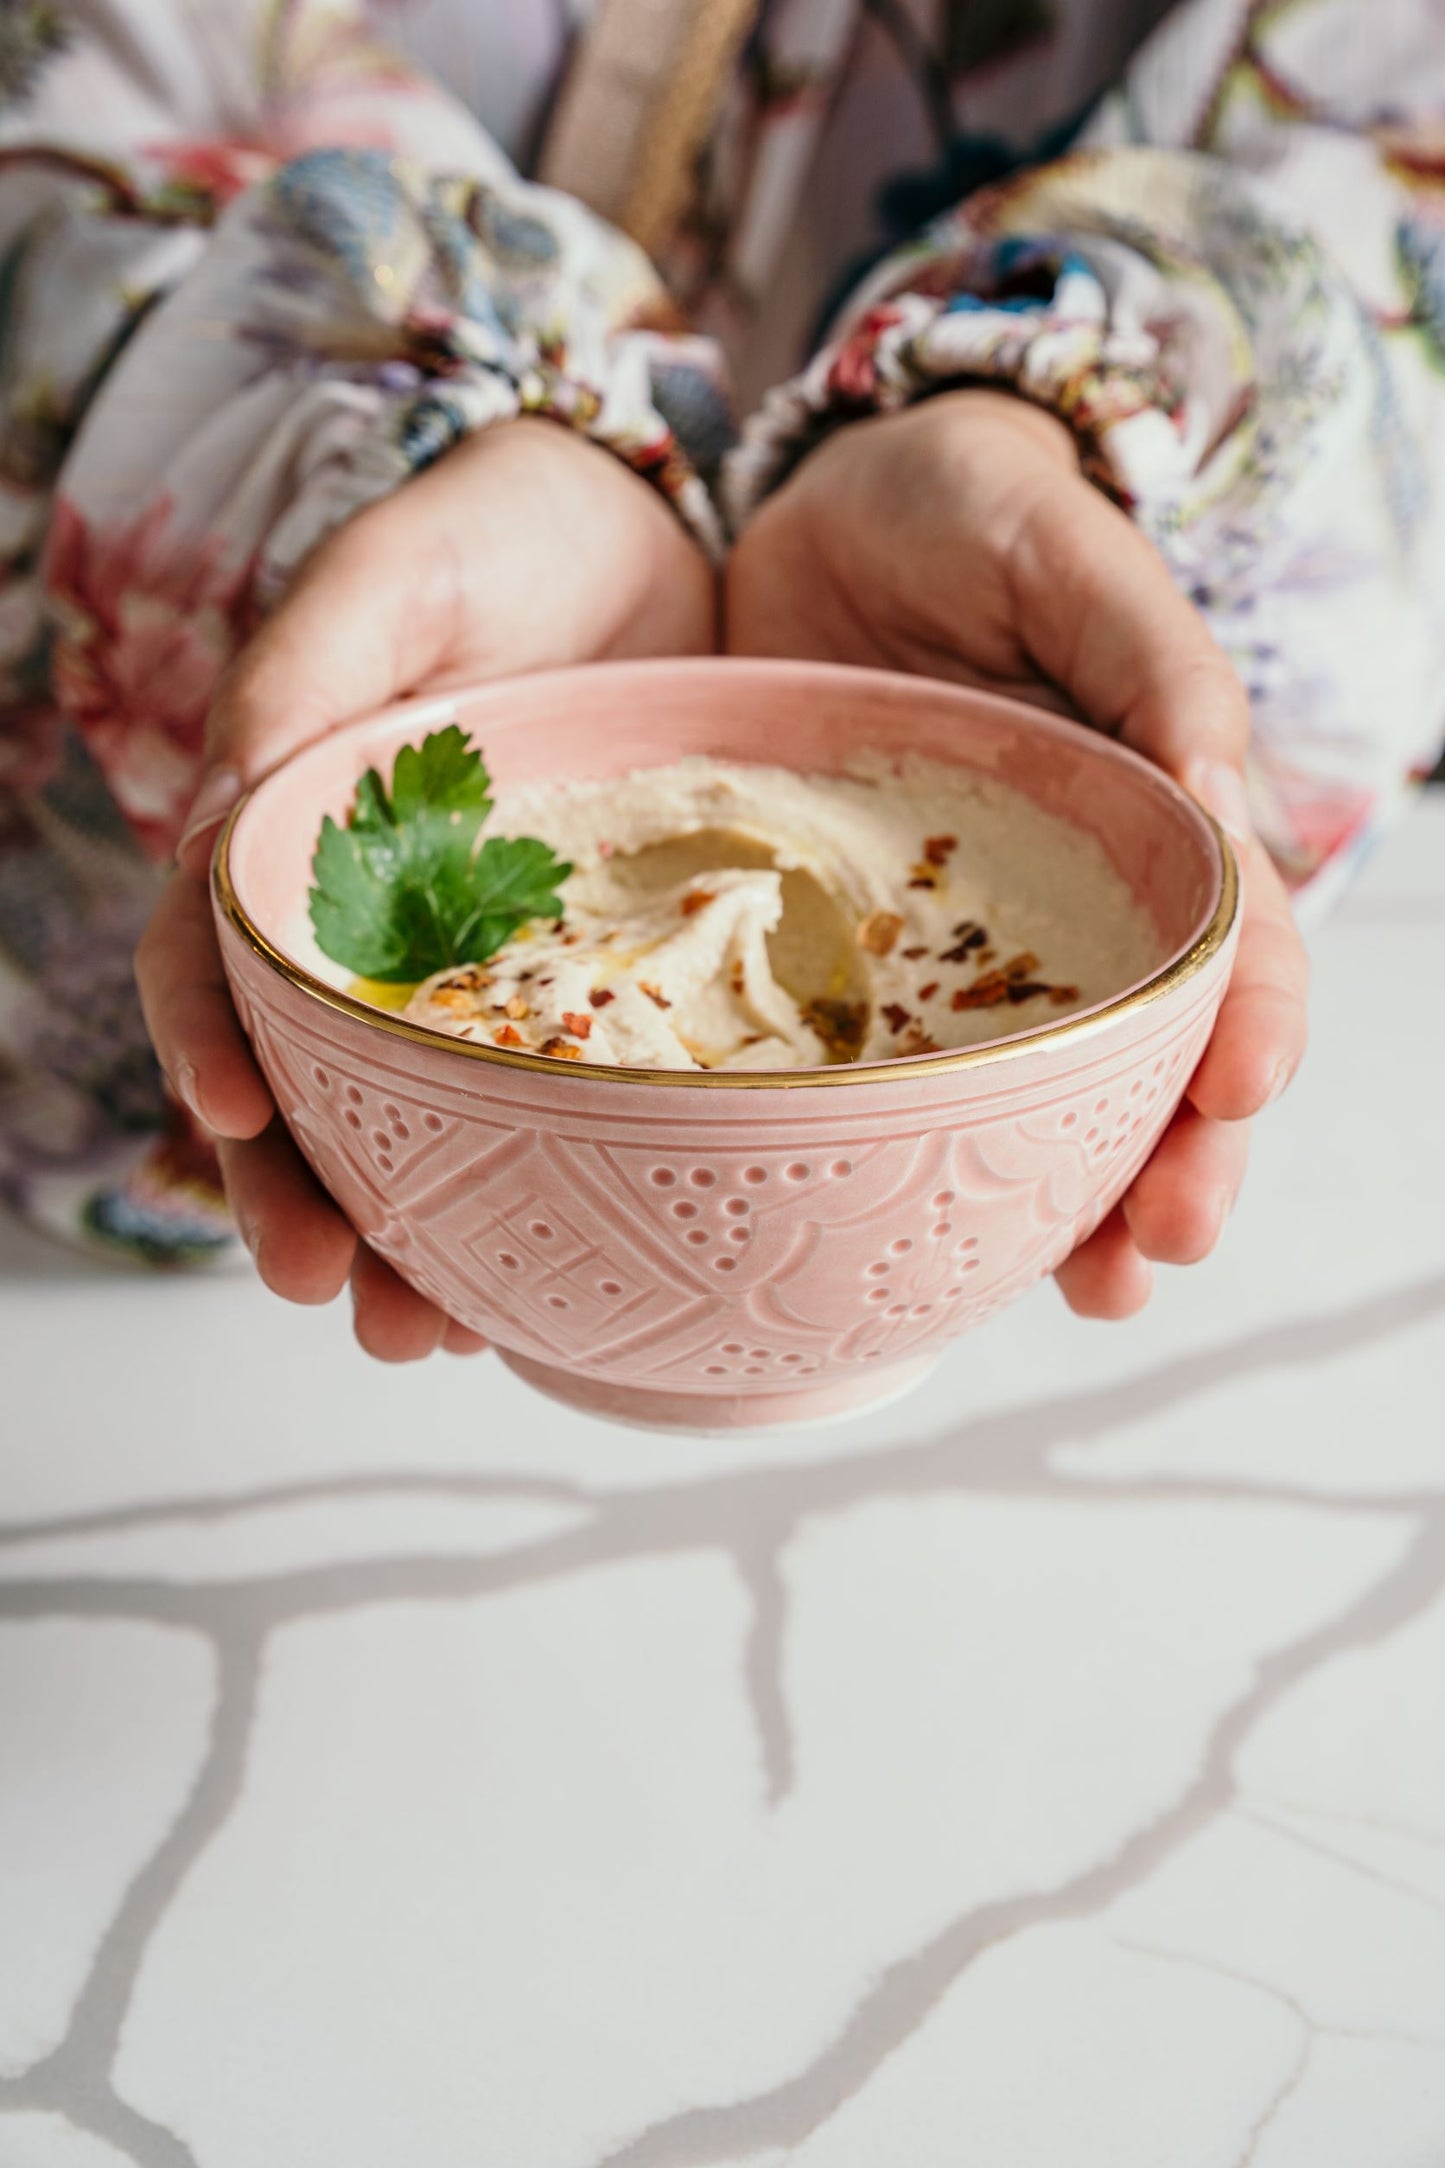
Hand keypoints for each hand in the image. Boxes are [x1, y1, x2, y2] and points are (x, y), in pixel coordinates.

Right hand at [137, 419, 715, 1358]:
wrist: (657, 532)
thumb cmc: (503, 531)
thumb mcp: (393, 578)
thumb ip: (303, 676)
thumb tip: (221, 816)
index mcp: (293, 841)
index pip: (208, 961)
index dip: (203, 1041)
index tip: (234, 1116)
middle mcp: (371, 928)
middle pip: (302, 1088)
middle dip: (299, 1197)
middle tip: (328, 1289)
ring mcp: (476, 971)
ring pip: (413, 1130)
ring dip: (408, 1241)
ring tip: (424, 1336)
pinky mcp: (582, 987)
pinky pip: (546, 1105)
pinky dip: (535, 1194)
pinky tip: (547, 1278)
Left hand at [726, 390, 1307, 1318]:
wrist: (819, 504)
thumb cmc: (966, 507)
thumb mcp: (1065, 552)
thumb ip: (1150, 657)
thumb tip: (1221, 789)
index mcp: (1158, 815)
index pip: (1237, 938)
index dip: (1257, 1020)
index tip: (1241, 1095)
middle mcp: (1079, 904)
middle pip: (1156, 1058)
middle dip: (1177, 1162)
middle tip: (1157, 1252)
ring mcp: (971, 944)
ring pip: (1047, 1099)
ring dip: (1078, 1204)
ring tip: (1090, 1291)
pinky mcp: (860, 956)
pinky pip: (905, 1072)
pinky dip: (926, 1160)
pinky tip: (924, 1241)